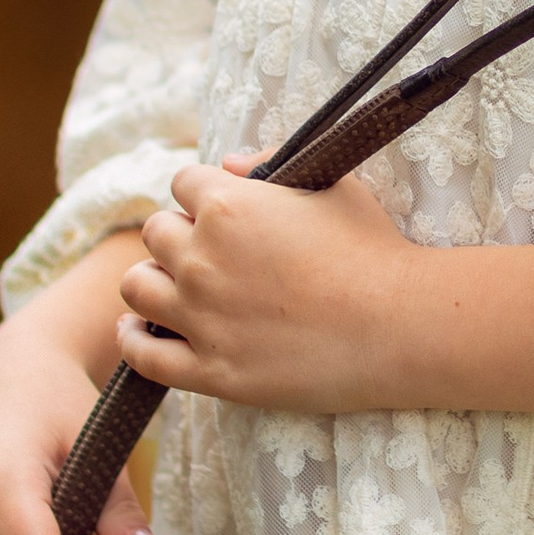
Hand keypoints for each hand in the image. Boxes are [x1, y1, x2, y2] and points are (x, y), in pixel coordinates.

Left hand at [118, 161, 417, 412]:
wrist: (399, 326)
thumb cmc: (373, 250)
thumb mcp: (333, 185)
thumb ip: (271, 163)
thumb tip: (227, 166)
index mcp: (227, 205)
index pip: (182, 183)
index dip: (203, 194)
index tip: (221, 211)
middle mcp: (201, 258)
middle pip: (155, 233)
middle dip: (178, 236)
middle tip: (210, 253)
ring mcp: (200, 317)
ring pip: (136, 288)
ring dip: (153, 282)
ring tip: (174, 290)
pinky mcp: (209, 371)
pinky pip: (144, 355)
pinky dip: (134, 339)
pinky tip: (141, 331)